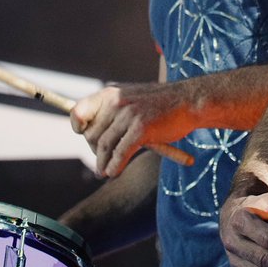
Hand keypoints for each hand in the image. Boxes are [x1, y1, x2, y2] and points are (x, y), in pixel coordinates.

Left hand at [69, 82, 193, 176]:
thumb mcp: (132, 99)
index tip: (83, 136)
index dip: (78, 127)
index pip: (78, 112)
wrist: (189, 101)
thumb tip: (87, 134)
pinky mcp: (140, 129)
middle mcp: (116, 102)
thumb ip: (112, 111)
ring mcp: (128, 115)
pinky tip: (114, 172)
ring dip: (102, 164)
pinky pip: (120, 154)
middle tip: (102, 160)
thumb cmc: (160, 104)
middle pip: (91, 135)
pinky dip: (115, 166)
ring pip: (104, 147)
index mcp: (110, 93)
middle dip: (95, 150)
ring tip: (104, 172)